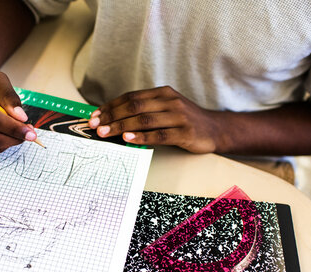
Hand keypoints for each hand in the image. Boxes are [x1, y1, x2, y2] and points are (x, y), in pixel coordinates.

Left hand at [88, 86, 223, 152]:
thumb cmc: (185, 121)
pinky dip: (141, 137)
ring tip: (105, 133)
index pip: (131, 97)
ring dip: (121, 126)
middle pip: (134, 106)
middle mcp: (170, 101)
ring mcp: (178, 116)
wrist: (215, 129)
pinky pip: (158, 134)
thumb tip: (114, 118)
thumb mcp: (166, 108)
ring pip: (144, 119)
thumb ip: (145, 110)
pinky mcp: (184, 132)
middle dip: (111, 116)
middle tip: (95, 126)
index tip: (95, 115)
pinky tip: (128, 139)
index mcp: (162, 93)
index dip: (111, 106)